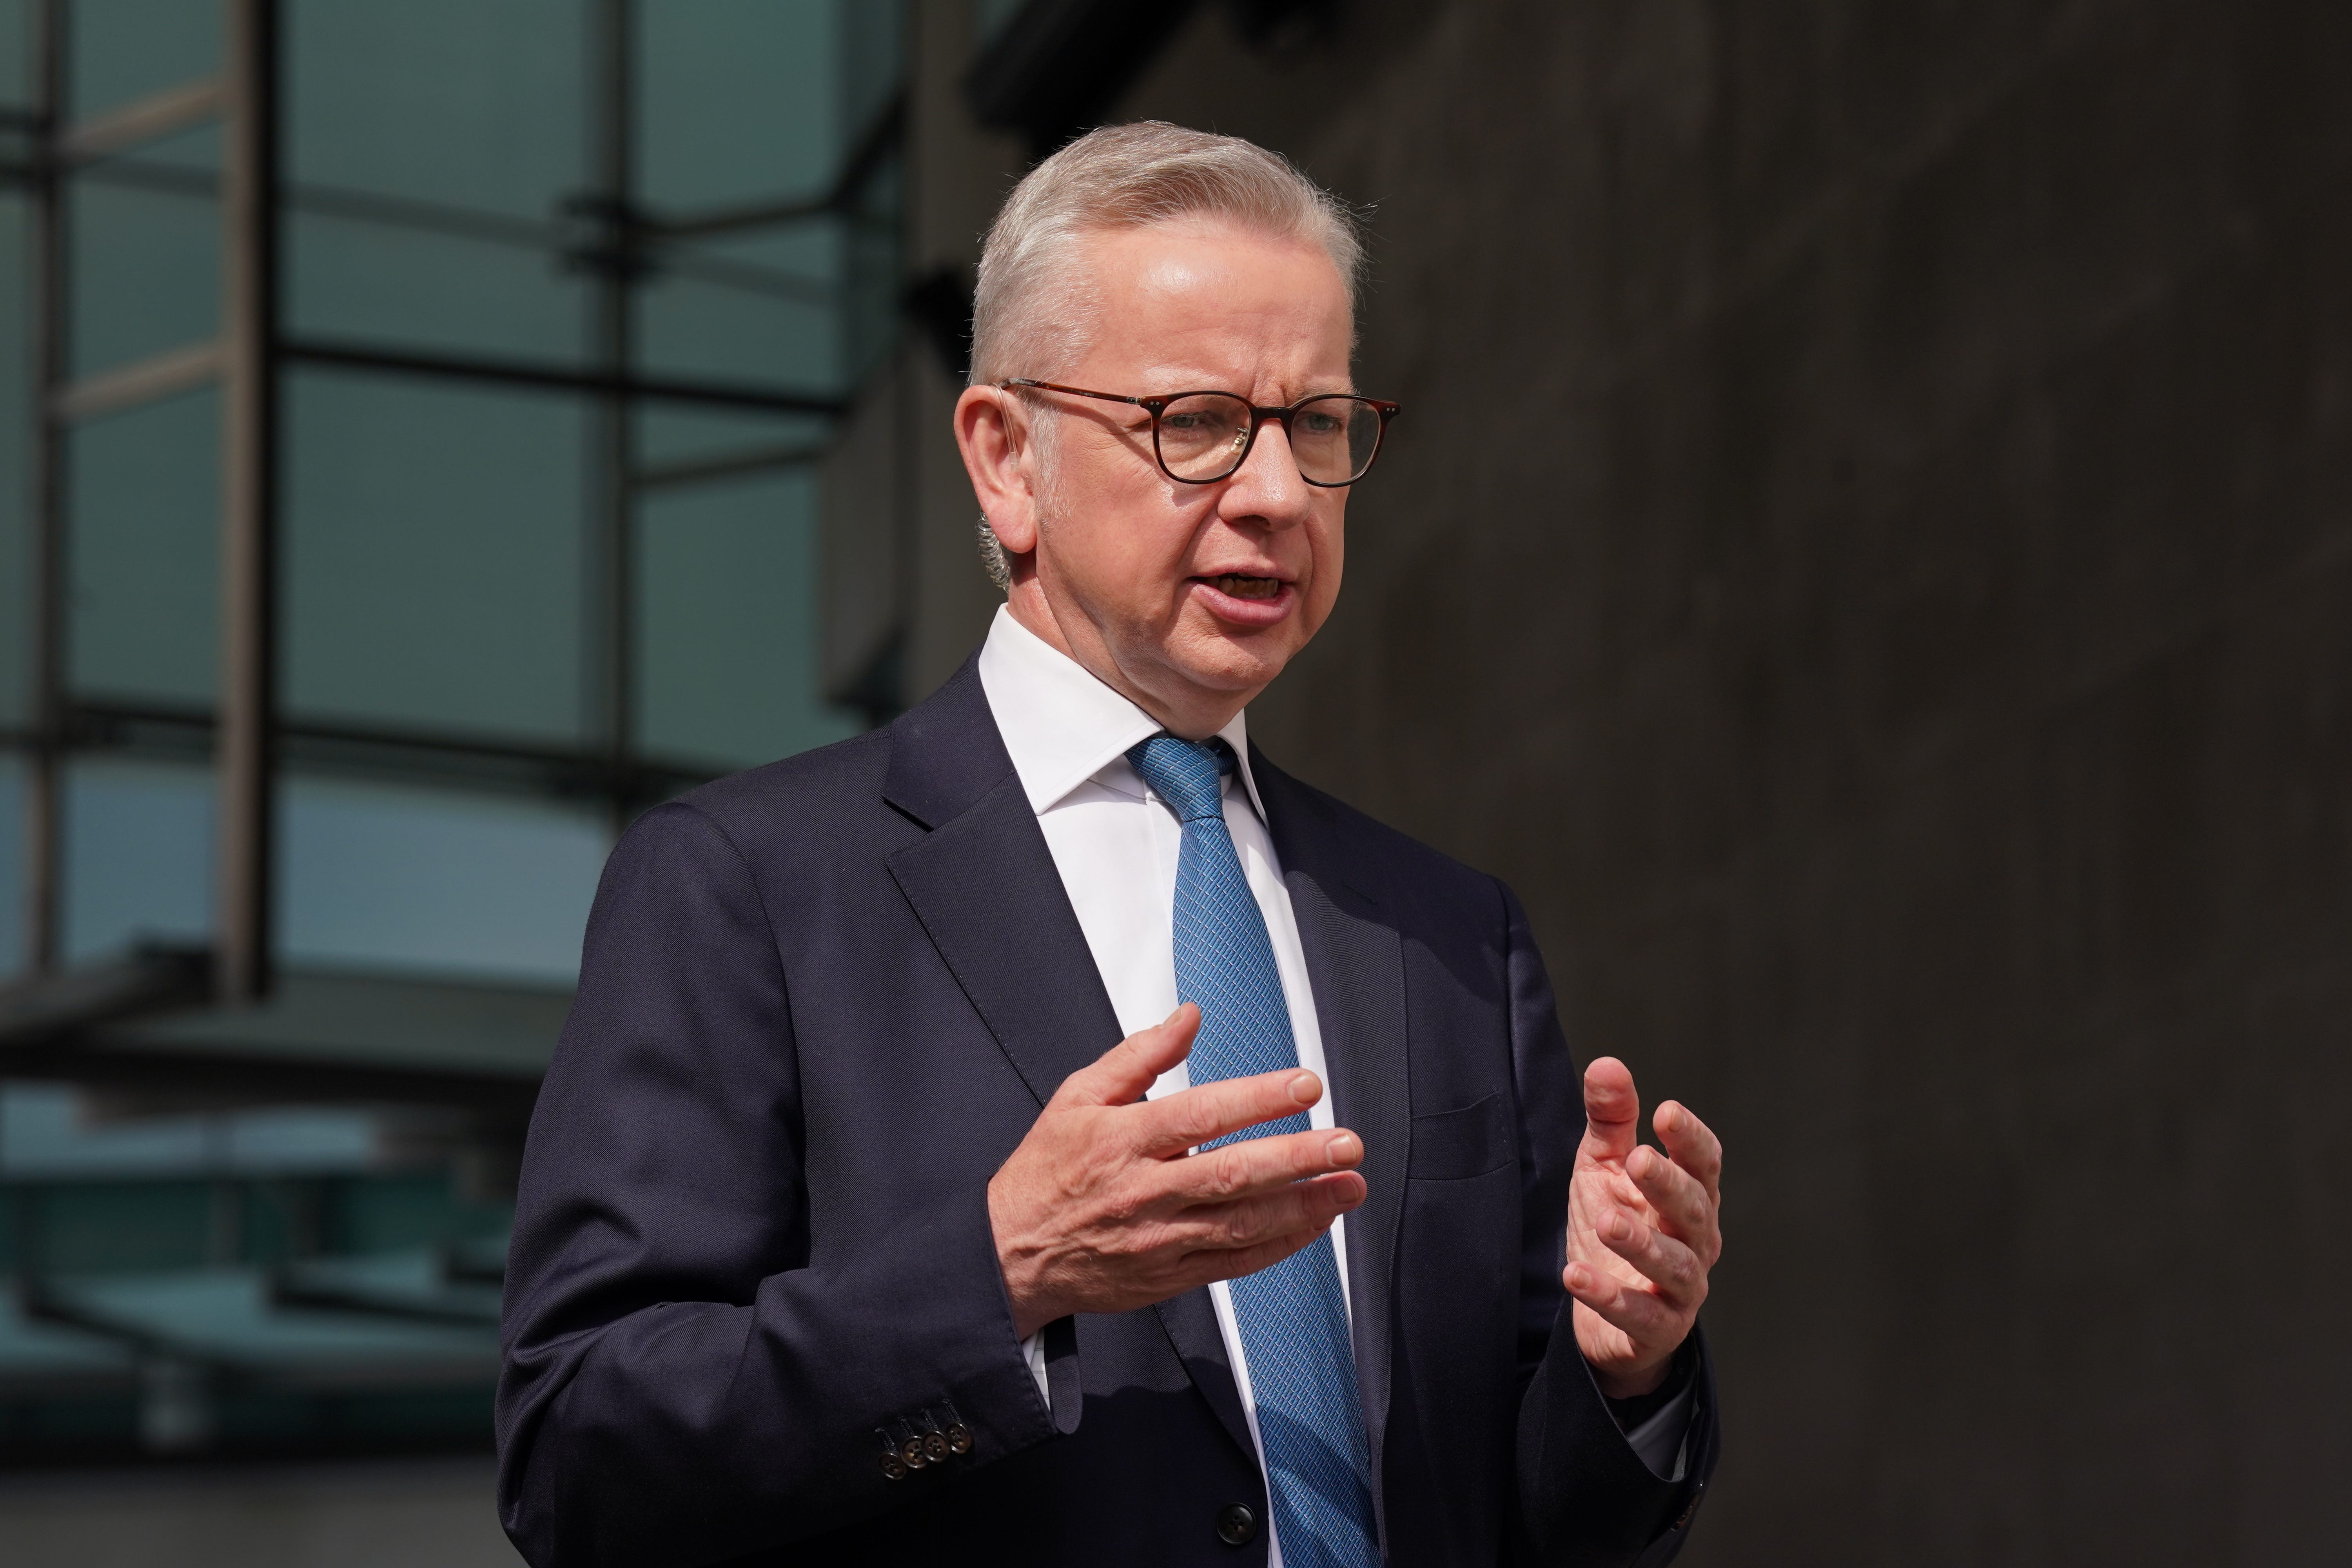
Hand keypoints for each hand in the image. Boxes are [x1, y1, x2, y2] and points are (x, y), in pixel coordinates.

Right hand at [988, 1004, 1366, 1339]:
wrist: (1009, 1255)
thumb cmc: (1046, 1172)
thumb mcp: (1076, 1097)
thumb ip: (1139, 1055)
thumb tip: (1188, 1016)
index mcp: (1122, 1140)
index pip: (1199, 1115)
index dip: (1256, 1099)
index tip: (1304, 1086)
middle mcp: (1144, 1191)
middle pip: (1230, 1173)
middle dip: (1295, 1159)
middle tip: (1345, 1143)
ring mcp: (1159, 1239)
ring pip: (1241, 1224)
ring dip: (1302, 1206)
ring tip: (1348, 1185)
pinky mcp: (1169, 1277)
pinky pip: (1234, 1263)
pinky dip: (1280, 1246)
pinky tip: (1315, 1226)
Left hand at [1564, 1057, 1722, 1397]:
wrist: (1605, 1313)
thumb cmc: (1615, 1225)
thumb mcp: (1605, 1169)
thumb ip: (1611, 1122)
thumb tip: (1607, 1065)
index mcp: (1689, 1196)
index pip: (1703, 1164)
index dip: (1690, 1139)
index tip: (1665, 1111)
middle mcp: (1695, 1241)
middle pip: (1694, 1211)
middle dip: (1669, 1185)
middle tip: (1639, 1159)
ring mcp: (1681, 1288)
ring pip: (1674, 1266)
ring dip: (1641, 1243)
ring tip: (1606, 1222)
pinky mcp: (1656, 1329)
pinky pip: (1639, 1315)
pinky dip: (1609, 1297)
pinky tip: (1575, 1276)